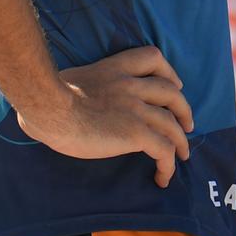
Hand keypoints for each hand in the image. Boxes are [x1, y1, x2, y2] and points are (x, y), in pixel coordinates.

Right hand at [15, 46, 194, 188]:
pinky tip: (163, 177)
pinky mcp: (136, 133)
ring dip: (181, 141)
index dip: (169, 72)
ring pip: (172, 124)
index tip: (175, 85)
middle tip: (188, 125)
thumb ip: (88, 86)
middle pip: (171, 93)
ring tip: (183, 155)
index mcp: (115, 68)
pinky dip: (168, 164)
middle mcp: (131, 85)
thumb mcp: (74, 79)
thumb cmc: (47, 97)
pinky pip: (163, 149)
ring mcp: (136, 108)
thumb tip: (75, 100)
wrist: (49, 108)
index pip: (152, 58)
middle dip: (184, 110)